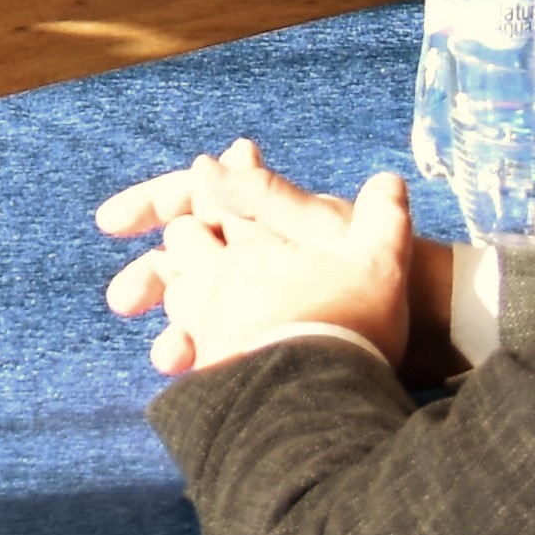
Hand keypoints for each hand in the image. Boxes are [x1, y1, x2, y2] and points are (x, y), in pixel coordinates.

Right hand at [98, 143, 419, 377]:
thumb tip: (209, 160)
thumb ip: (269, 196)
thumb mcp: (327, 230)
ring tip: (167, 357)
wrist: (425, 337)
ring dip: (172, 320)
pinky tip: (194, 373)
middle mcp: (257, 251)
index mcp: (267, 217)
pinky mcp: (263, 338)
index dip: (150, 205)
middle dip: (151, 274)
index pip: (194, 195)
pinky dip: (198, 352)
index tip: (110, 223)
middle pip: (183, 251)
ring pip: (193, 299)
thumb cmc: (379, 280)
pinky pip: (214, 339)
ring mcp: (258, 296)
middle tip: (121, 301)